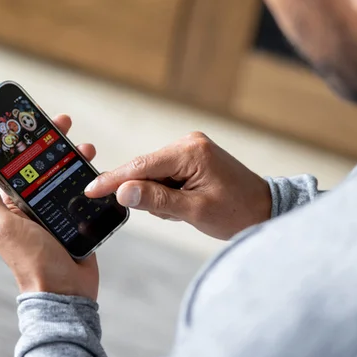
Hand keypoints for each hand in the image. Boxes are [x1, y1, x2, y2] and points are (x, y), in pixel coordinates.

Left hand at [0, 114, 98, 298]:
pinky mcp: (77, 217)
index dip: (21, 140)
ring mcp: (56, 210)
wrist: (65, 292)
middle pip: (42, 162)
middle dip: (52, 140)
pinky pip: (83, 189)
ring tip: (85, 145)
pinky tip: (95, 166)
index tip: (30, 120)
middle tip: (64, 123)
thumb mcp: (1, 225)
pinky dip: (89, 175)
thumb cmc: (31, 261)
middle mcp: (32, 203)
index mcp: (11, 202)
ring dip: (73, 154)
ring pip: (64, 172)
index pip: (14, 163)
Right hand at [85, 132, 271, 239]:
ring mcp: (191, 149)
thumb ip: (157, 200)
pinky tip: (187, 204)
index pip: (141, 164)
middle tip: (174, 213)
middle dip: (148, 195)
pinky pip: (166, 176)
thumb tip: (124, 191)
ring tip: (186, 210)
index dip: (114, 179)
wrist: (266, 210)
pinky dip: (168, 194)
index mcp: (190, 151)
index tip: (91, 189)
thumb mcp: (195, 210)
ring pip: (154, 175)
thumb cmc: (237, 212)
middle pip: (146, 169)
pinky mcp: (192, 158)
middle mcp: (188, 144)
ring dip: (161, 197)